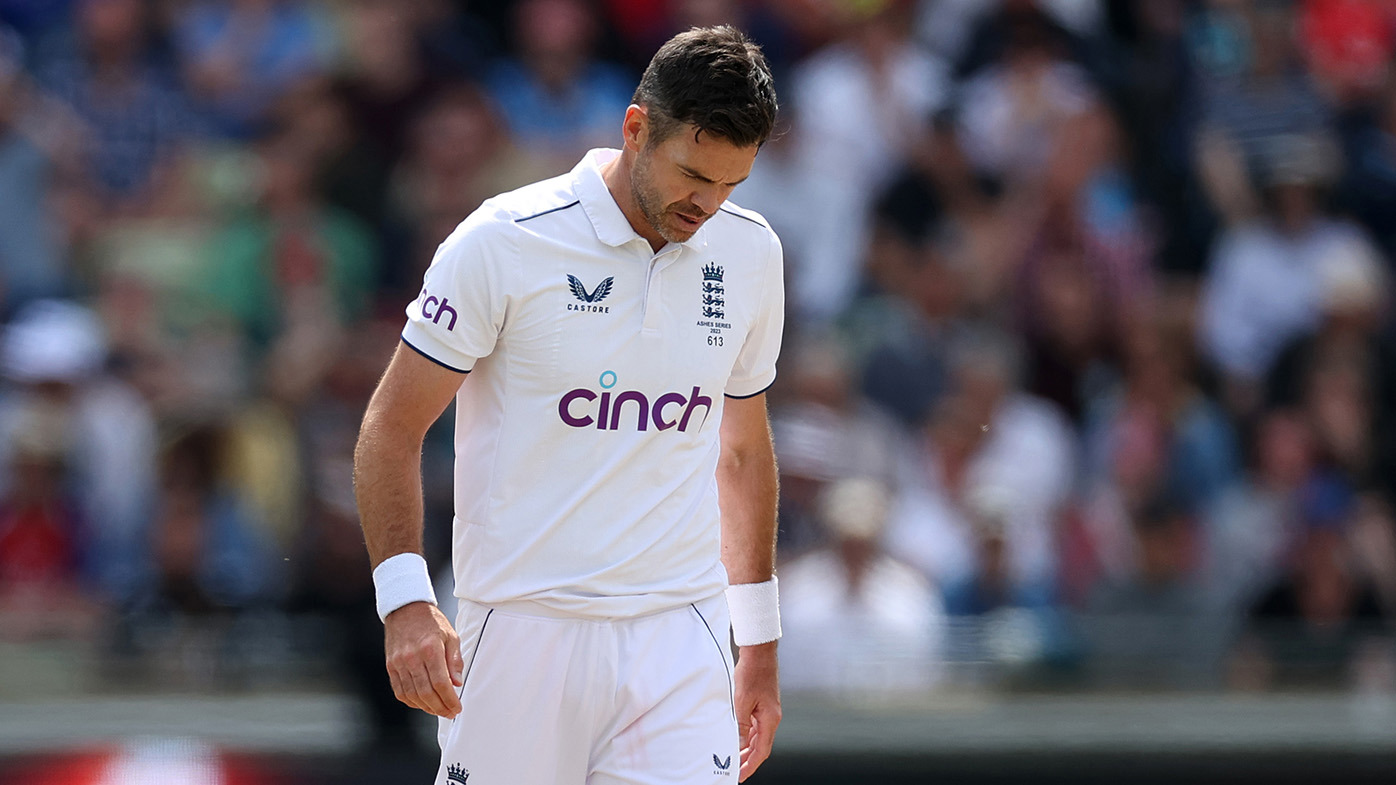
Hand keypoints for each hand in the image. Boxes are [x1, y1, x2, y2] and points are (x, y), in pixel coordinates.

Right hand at [384, 601, 463, 717]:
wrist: (406, 608)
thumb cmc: (431, 622)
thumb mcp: (451, 636)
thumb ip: (455, 661)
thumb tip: (457, 683)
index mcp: (430, 649)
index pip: (441, 683)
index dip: (450, 700)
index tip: (457, 708)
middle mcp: (412, 658)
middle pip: (426, 693)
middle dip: (440, 707)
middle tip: (449, 713)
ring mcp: (399, 663)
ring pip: (412, 695)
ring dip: (426, 707)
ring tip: (438, 709)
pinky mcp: (391, 666)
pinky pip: (400, 691)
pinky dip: (411, 701)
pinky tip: (422, 703)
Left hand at [733, 641, 780, 780]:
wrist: (759, 652)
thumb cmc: (753, 672)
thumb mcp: (742, 702)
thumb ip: (740, 725)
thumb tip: (737, 744)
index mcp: (770, 719)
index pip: (762, 750)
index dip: (751, 765)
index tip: (741, 775)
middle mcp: (772, 717)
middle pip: (761, 745)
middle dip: (748, 759)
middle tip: (735, 770)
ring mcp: (767, 711)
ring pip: (757, 736)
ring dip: (746, 747)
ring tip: (733, 757)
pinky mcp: (761, 704)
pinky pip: (754, 725)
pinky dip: (746, 734)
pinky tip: (736, 737)